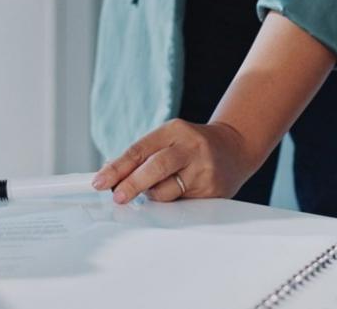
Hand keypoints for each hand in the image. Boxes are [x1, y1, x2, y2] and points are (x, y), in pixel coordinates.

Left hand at [90, 118, 267, 203]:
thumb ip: (141, 156)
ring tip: (161, 188)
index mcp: (174, 130)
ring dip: (153, 196)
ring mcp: (203, 169)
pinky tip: (179, 194)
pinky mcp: (212, 191)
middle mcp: (190, 147)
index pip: (140, 149)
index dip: (117, 167)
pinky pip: (181, 205)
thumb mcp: (168, 140)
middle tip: (117, 197)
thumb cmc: (192, 146)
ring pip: (166, 192)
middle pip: (155, 167)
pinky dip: (171, 204)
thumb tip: (110, 176)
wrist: (235, 148)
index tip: (100, 182)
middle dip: (132, 184)